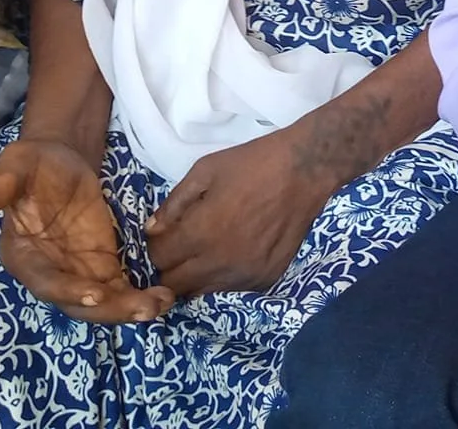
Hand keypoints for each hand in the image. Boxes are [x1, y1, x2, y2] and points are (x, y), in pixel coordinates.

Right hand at [0, 139, 170, 323]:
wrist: (58, 161)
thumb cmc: (32, 163)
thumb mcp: (16, 165)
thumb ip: (4, 184)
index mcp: (23, 256)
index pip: (45, 282)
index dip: (68, 291)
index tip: (95, 294)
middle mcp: (49, 275)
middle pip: (77, 303)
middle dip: (109, 310)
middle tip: (142, 308)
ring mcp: (77, 275)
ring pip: (102, 304)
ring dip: (129, 309)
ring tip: (159, 305)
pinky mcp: (100, 268)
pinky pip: (120, 291)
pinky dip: (140, 298)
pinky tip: (164, 298)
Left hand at [145, 130, 329, 298]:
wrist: (305, 170)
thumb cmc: (252, 164)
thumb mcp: (204, 171)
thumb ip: (174, 204)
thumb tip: (152, 230)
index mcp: (201, 233)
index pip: (158, 258)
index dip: (155, 246)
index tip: (164, 236)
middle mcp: (220, 263)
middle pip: (175, 284)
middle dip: (170, 266)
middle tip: (181, 246)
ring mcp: (245, 276)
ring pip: (202, 292)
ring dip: (196, 276)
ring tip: (206, 251)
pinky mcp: (265, 280)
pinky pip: (232, 289)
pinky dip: (225, 276)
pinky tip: (233, 253)